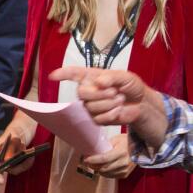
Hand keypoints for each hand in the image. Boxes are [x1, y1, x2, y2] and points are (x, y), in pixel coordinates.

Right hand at [0, 113, 38, 182]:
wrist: (20, 136)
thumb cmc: (14, 136)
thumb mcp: (13, 139)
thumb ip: (10, 149)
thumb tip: (7, 160)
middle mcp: (0, 161)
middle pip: (0, 170)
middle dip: (1, 176)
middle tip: (1, 182)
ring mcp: (9, 165)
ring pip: (14, 170)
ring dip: (22, 163)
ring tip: (29, 155)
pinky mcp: (17, 167)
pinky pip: (22, 168)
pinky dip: (27, 163)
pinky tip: (31, 156)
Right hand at [49, 66, 168, 146]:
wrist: (140, 103)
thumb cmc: (131, 86)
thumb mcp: (125, 77)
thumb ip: (112, 77)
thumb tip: (99, 82)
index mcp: (92, 77)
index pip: (74, 74)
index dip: (62, 74)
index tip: (52, 76)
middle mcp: (88, 91)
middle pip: (81, 93)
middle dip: (100, 93)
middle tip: (115, 91)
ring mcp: (90, 105)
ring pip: (91, 107)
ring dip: (109, 104)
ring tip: (119, 100)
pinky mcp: (96, 119)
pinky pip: (98, 118)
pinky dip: (111, 114)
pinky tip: (117, 110)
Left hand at [79, 133, 134, 179]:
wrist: (140, 148)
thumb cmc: (126, 141)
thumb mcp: (116, 139)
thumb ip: (105, 145)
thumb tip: (92, 149)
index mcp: (121, 152)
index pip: (104, 159)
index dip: (93, 160)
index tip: (86, 159)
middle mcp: (124, 162)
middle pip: (103, 168)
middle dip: (93, 166)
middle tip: (87, 161)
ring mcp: (125, 170)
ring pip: (106, 174)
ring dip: (97, 170)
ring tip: (93, 165)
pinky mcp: (125, 174)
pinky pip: (111, 176)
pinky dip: (104, 173)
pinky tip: (102, 168)